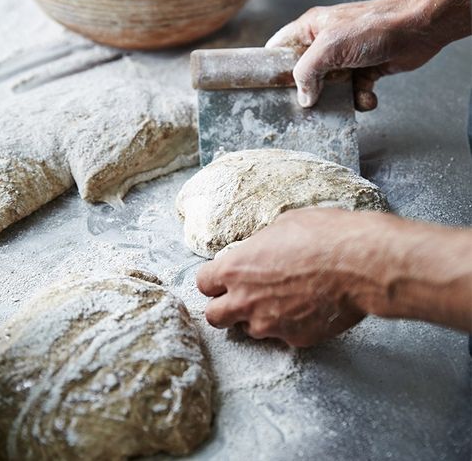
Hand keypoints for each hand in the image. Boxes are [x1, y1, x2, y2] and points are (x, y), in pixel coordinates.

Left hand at [196, 208, 390, 346]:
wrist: (360, 263)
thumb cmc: (322, 235)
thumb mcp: (282, 225)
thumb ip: (259, 246)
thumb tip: (258, 251)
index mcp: (236, 268)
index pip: (203, 283)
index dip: (213, 280)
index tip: (224, 277)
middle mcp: (246, 301)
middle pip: (214, 316)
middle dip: (223, 307)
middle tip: (241, 296)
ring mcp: (269, 324)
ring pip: (247, 329)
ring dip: (256, 317)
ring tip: (280, 299)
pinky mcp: (295, 339)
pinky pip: (281, 335)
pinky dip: (288, 324)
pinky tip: (306, 306)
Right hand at [266, 0, 441, 109]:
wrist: (419, 28)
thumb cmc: (374, 27)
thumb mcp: (330, 47)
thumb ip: (307, 72)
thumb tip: (303, 98)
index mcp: (311, 29)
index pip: (280, 48)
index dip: (272, 68)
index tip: (269, 90)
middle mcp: (326, 43)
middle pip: (305, 74)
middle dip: (309, 91)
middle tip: (309, 106)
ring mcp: (346, 58)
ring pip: (331, 88)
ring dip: (339, 99)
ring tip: (348, 99)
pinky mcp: (365, 70)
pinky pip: (354, 92)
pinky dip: (361, 98)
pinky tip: (369, 96)